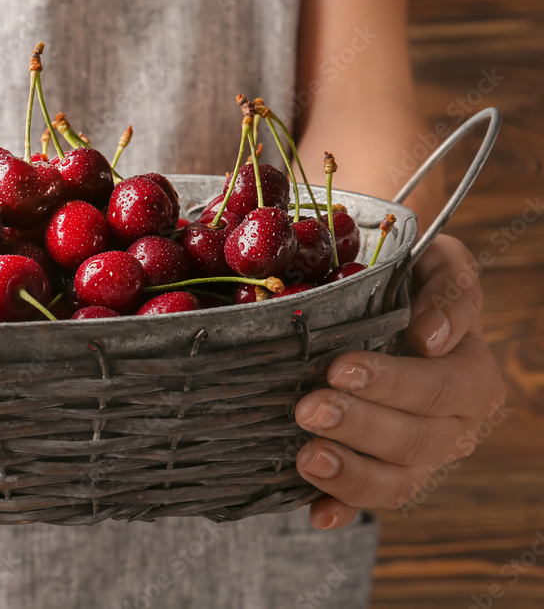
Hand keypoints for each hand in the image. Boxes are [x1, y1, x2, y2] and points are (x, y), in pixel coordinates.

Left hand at [294, 235, 505, 528]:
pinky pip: (365, 502)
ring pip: (396, 482)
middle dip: (359, 425)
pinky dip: (341, 509)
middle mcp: (453, 425)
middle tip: (308, 408)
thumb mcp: (437, 263)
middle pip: (415, 440)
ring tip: (306, 457)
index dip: (392, 383)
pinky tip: (317, 513)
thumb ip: (450, 288)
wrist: (384, 300)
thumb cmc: (410, 279)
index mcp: (471, 374)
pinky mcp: (378, 474)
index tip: (340, 369)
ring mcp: (417, 458)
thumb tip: (433, 336)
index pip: (440, 388)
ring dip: (350, 474)